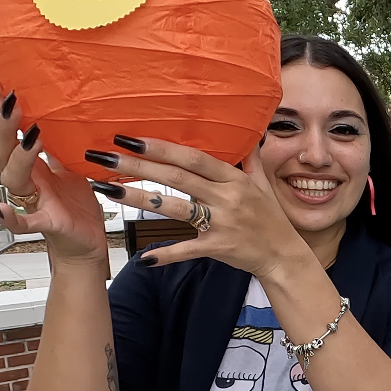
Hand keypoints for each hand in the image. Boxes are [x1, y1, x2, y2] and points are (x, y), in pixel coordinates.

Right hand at [0, 90, 108, 263]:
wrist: (86, 241)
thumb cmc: (75, 203)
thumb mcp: (70, 167)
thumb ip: (59, 146)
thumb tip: (58, 112)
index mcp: (32, 166)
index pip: (6, 136)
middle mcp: (27, 182)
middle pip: (1, 152)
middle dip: (4, 127)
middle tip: (12, 102)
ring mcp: (34, 203)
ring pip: (13, 179)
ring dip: (19, 158)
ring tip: (30, 137)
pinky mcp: (48, 223)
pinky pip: (25, 223)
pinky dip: (12, 218)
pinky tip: (1, 209)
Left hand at [86, 138, 307, 276]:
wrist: (283, 256)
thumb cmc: (270, 219)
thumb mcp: (263, 184)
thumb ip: (250, 158)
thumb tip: (247, 132)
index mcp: (234, 179)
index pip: (194, 158)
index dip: (162, 147)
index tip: (132, 138)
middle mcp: (226, 198)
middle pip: (177, 178)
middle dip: (139, 166)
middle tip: (106, 156)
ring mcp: (221, 223)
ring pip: (174, 209)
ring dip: (139, 200)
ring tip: (108, 191)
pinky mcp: (217, 247)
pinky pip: (187, 250)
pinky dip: (165, 255)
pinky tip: (142, 258)